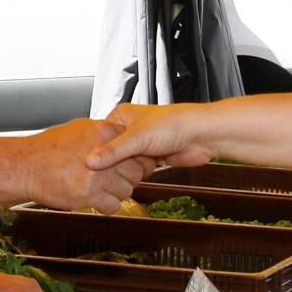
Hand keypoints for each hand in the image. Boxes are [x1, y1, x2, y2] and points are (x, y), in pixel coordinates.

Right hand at [28, 117, 148, 211]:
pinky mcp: (89, 195)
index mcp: (104, 132)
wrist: (25, 166)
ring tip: (103, 189)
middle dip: (128, 177)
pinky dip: (108, 206)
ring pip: (127, 189)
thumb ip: (101, 134)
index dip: (134, 159)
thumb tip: (117, 137)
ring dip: (118, 192)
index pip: (135, 147)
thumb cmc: (47, 149)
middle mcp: (104, 153)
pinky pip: (113, 205)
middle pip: (136, 171)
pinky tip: (99, 201)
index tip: (129, 164)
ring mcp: (98, 175)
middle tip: (117, 179)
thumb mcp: (78, 130)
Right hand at [88, 102, 211, 173]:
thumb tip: (89, 162)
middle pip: (111, 153)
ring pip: (124, 163)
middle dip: (115, 164)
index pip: (99, 137)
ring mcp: (141, 144)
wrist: (201, 135)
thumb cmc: (174, 124)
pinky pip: (137, 170)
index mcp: (121, 116)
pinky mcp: (150, 157)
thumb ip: (113, 151)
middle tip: (111, 173)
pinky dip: (138, 174)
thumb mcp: (137, 138)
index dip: (97, 153)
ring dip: (128, 169)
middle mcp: (129, 129)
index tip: (91, 167)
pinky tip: (139, 175)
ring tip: (129, 171)